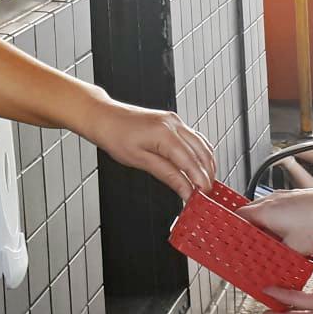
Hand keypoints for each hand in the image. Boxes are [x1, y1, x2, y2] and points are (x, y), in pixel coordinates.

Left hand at [86, 101, 215, 199]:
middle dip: (207, 175)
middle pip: (201, 153)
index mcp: (165, 133)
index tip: (203, 197)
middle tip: (205, 195)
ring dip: (206, 164)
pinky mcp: (173, 121)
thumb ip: (167, 175)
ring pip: (202, 144)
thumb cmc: (116, 136)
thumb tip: (185, 190)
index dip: (200, 181)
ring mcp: (175, 121)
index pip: (191, 162)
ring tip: (203, 184)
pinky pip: (194, 138)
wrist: (105, 117)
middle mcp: (174, 124)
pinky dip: (200, 153)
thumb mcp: (140, 161)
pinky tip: (197, 166)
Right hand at [237, 188, 312, 253]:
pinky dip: (280, 223)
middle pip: (251, 215)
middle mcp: (273, 200)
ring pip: (268, 213)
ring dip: (266, 227)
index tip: (231, 241)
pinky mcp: (299, 198)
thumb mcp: (294, 249)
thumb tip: (269, 264)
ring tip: (273, 244)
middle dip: (250, 232)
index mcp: (265, 210)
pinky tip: (291, 236)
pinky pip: (281, 211)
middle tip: (250, 247)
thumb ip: (276, 256)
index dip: (233, 231)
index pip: (238, 217)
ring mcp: (287, 197)